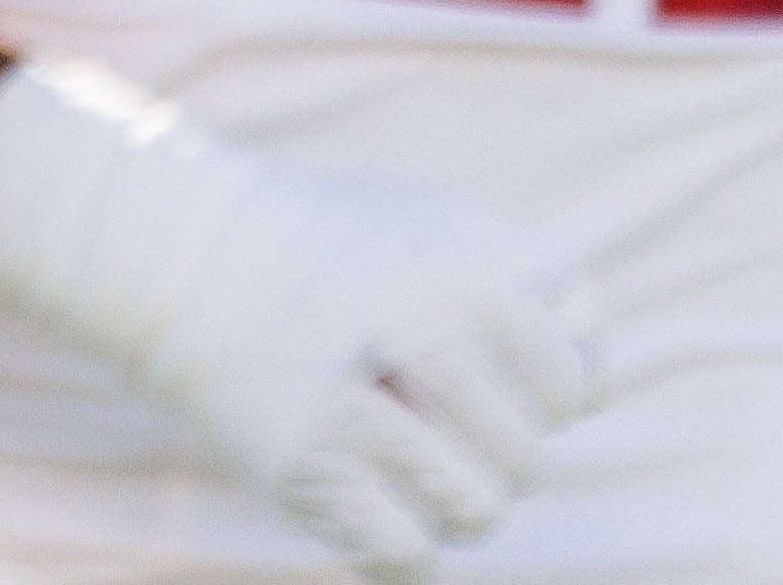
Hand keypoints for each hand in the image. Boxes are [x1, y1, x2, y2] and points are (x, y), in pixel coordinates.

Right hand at [0, 62, 601, 580]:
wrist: (184, 254)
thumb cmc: (335, 252)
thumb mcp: (450, 229)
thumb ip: (543, 293)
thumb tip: (598, 391)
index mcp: (473, 263)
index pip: (581, 385)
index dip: (548, 392)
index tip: (487, 366)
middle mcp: (426, 326)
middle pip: (531, 459)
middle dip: (490, 450)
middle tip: (419, 409)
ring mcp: (360, 402)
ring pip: (479, 514)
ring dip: (449, 498)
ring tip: (395, 451)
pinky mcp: (304, 466)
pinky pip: (410, 555)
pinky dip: (401, 540)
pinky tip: (367, 492)